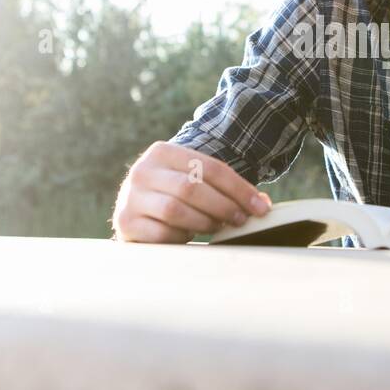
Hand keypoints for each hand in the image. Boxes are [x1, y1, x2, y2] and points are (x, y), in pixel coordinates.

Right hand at [110, 141, 270, 242]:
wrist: (134, 209)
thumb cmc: (174, 193)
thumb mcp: (193, 179)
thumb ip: (223, 187)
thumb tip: (263, 206)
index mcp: (162, 152)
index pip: (210, 167)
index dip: (240, 189)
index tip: (261, 208)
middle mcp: (142, 171)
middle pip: (192, 188)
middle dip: (223, 206)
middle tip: (240, 220)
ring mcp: (130, 198)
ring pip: (175, 210)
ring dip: (204, 222)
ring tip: (216, 226)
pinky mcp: (126, 224)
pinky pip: (162, 234)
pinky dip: (182, 237)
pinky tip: (189, 236)